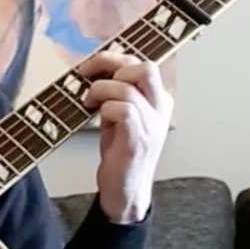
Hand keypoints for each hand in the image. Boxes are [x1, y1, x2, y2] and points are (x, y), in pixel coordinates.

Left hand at [79, 51, 172, 223]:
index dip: (113, 58)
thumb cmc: (121, 153)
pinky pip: (123, 110)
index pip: (142, 63)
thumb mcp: (119, 116)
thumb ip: (115, 93)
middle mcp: (160, 109)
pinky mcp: (138, 140)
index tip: (89, 65)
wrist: (124, 190)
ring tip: (89, 102)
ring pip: (128, 88)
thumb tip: (95, 70)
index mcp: (158, 99)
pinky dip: (105, 110)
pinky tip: (98, 118)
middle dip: (111, 65)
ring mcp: (152, 124)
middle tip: (88, 76)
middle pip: (146, 67)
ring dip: (100, 91)